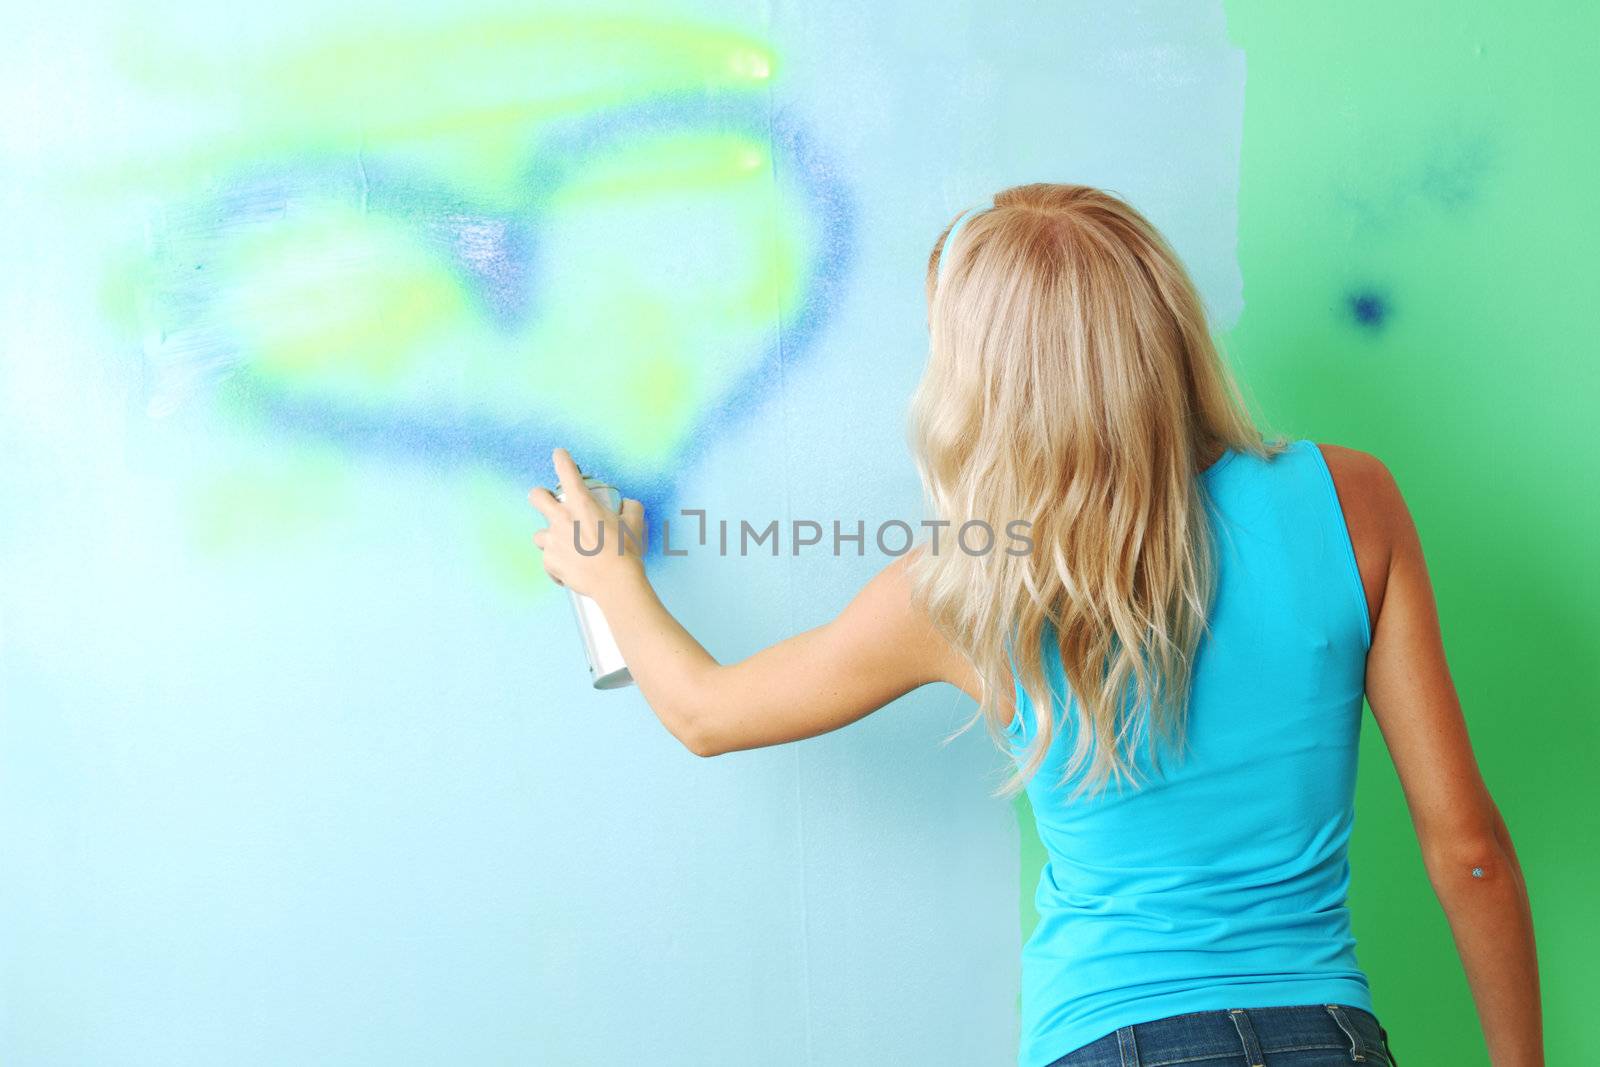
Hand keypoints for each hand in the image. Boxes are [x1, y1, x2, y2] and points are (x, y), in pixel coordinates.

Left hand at [528, 448, 646, 601]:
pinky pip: (548, 562)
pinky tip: (569, 571)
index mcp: (582, 504)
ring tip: (565, 547)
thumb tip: (627, 504)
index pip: (566, 471)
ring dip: (550, 539)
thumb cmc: (624, 551)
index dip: (561, 459)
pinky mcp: (550, 562)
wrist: (615, 581)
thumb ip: (630, 507)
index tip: (559, 455)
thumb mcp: (635, 522)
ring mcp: (553, 541)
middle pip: (536, 497)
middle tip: (549, 504)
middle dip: (540, 497)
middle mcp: (562, 519)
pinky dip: (557, 567)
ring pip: (539, 535)